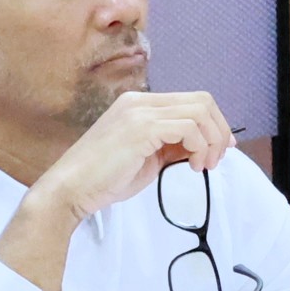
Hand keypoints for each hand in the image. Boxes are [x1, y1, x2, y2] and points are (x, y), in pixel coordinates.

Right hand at [0, 90, 236, 290]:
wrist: (70, 190)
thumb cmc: (105, 178)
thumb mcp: (147, 156)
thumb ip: (172, 144)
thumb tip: (203, 144)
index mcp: (138, 104)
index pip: (192, 101)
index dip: (214, 124)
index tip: (219, 149)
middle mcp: (139, 101)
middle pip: (202, 101)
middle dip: (218, 131)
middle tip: (214, 159)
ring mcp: (139, 111)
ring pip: (200, 112)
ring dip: (211, 141)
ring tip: (201, 166)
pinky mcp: (140, 127)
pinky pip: (188, 127)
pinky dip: (199, 147)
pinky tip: (190, 166)